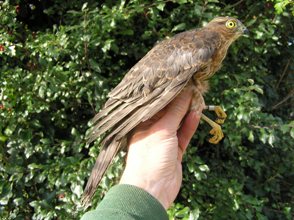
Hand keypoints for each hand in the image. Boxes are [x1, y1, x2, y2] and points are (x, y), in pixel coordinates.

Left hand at [119, 89, 201, 208]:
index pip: (156, 103)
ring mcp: (164, 140)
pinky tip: (197, 114)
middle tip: (193, 87)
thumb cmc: (150, 156)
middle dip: (180, 101)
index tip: (181, 82)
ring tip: (198, 97)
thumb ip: (175, 112)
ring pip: (178, 122)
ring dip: (187, 112)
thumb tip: (184, 92)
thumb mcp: (162, 130)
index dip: (169, 93)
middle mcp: (152, 129)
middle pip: (168, 112)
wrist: (152, 188)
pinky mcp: (175, 150)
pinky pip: (183, 134)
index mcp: (142, 123)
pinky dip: (190, 125)